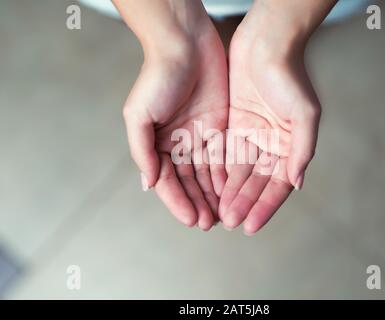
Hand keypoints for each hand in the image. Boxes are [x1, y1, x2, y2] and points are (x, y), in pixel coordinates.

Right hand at [115, 0, 228, 229]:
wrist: (186, 44)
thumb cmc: (158, 77)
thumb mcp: (139, 115)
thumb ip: (142, 151)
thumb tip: (147, 184)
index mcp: (156, 144)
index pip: (167, 181)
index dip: (178, 202)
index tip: (192, 219)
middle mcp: (177, 145)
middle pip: (188, 182)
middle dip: (198, 203)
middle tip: (210, 223)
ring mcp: (198, 137)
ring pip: (207, 174)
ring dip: (213, 195)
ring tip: (223, 215)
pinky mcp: (219, 127)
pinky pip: (223, 157)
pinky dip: (226, 175)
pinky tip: (232, 191)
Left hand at [219, 1, 327, 234]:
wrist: (265, 43)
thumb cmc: (288, 75)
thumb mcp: (304, 113)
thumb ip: (302, 150)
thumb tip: (297, 183)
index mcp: (290, 144)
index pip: (278, 184)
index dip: (265, 206)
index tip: (251, 226)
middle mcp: (272, 144)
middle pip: (257, 182)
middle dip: (243, 203)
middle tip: (229, 222)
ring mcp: (252, 135)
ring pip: (240, 172)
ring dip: (230, 193)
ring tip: (218, 213)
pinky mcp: (234, 125)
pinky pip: (226, 154)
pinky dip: (220, 173)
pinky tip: (211, 189)